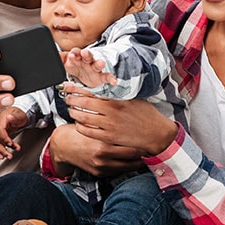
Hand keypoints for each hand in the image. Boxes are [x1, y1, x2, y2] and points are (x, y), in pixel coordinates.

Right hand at [0, 106, 28, 159]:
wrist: (19, 114)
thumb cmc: (20, 114)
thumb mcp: (20, 114)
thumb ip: (15, 117)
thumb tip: (9, 117)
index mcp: (0, 119)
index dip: (4, 138)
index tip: (10, 144)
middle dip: (2, 148)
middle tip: (9, 155)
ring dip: (1, 151)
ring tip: (8, 156)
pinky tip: (2, 155)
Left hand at [58, 83, 177, 158]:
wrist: (156, 133)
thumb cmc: (146, 114)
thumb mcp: (133, 98)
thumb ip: (118, 93)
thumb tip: (104, 86)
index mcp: (117, 99)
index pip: (92, 90)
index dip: (77, 88)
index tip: (68, 86)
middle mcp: (112, 111)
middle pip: (84, 103)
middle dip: (72, 100)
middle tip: (67, 98)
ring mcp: (109, 125)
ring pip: (83, 118)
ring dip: (74, 113)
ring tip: (71, 110)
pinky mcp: (108, 138)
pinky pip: (88, 132)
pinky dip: (80, 126)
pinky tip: (79, 124)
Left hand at [63, 48, 117, 88]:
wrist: (85, 74)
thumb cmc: (75, 66)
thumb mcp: (66, 63)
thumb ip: (59, 59)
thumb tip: (51, 55)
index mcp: (77, 57)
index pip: (76, 53)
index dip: (74, 54)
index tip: (71, 55)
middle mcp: (86, 61)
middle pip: (87, 56)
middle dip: (86, 54)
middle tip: (84, 53)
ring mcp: (94, 68)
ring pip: (97, 64)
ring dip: (99, 63)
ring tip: (101, 63)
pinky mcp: (100, 76)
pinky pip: (107, 76)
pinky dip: (111, 78)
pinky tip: (113, 81)